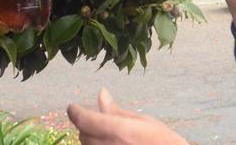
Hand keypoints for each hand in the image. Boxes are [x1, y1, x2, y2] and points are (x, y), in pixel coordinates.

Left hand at [66, 88, 186, 144]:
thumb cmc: (163, 142)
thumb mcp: (144, 122)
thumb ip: (118, 111)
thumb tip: (102, 94)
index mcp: (118, 131)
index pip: (84, 120)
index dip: (74, 112)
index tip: (72, 107)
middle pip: (83, 134)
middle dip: (87, 126)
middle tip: (100, 122)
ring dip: (92, 139)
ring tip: (111, 136)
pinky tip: (113, 142)